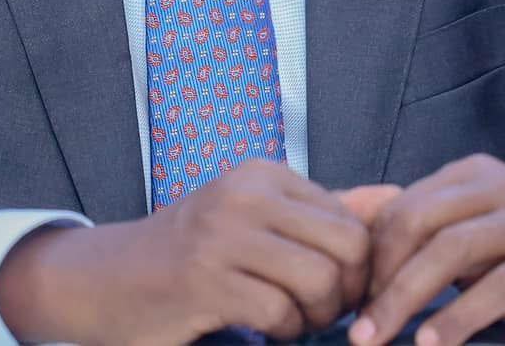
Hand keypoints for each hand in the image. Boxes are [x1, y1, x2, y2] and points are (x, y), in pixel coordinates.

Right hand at [0, 159, 372, 344]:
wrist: (108, 279)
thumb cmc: (193, 253)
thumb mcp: (259, 218)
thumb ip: (326, 209)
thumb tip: (396, 198)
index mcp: (264, 175)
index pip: (354, 220)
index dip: (359, 268)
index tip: (335, 289)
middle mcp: (244, 194)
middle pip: (348, 248)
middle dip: (347, 293)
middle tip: (322, 311)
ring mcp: (221, 234)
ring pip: (319, 280)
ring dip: (315, 317)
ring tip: (293, 320)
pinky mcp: (203, 279)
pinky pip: (278, 312)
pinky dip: (282, 332)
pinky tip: (264, 328)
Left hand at [351, 154, 504, 345]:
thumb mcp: (480, 255)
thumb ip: (431, 248)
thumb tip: (357, 268)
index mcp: (476, 175)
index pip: (401, 207)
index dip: (370, 256)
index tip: (350, 300)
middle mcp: (503, 185)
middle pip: (418, 223)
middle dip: (379, 279)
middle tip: (357, 329)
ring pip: (449, 251)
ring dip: (404, 300)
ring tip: (376, 339)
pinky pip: (494, 286)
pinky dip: (455, 317)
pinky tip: (430, 343)